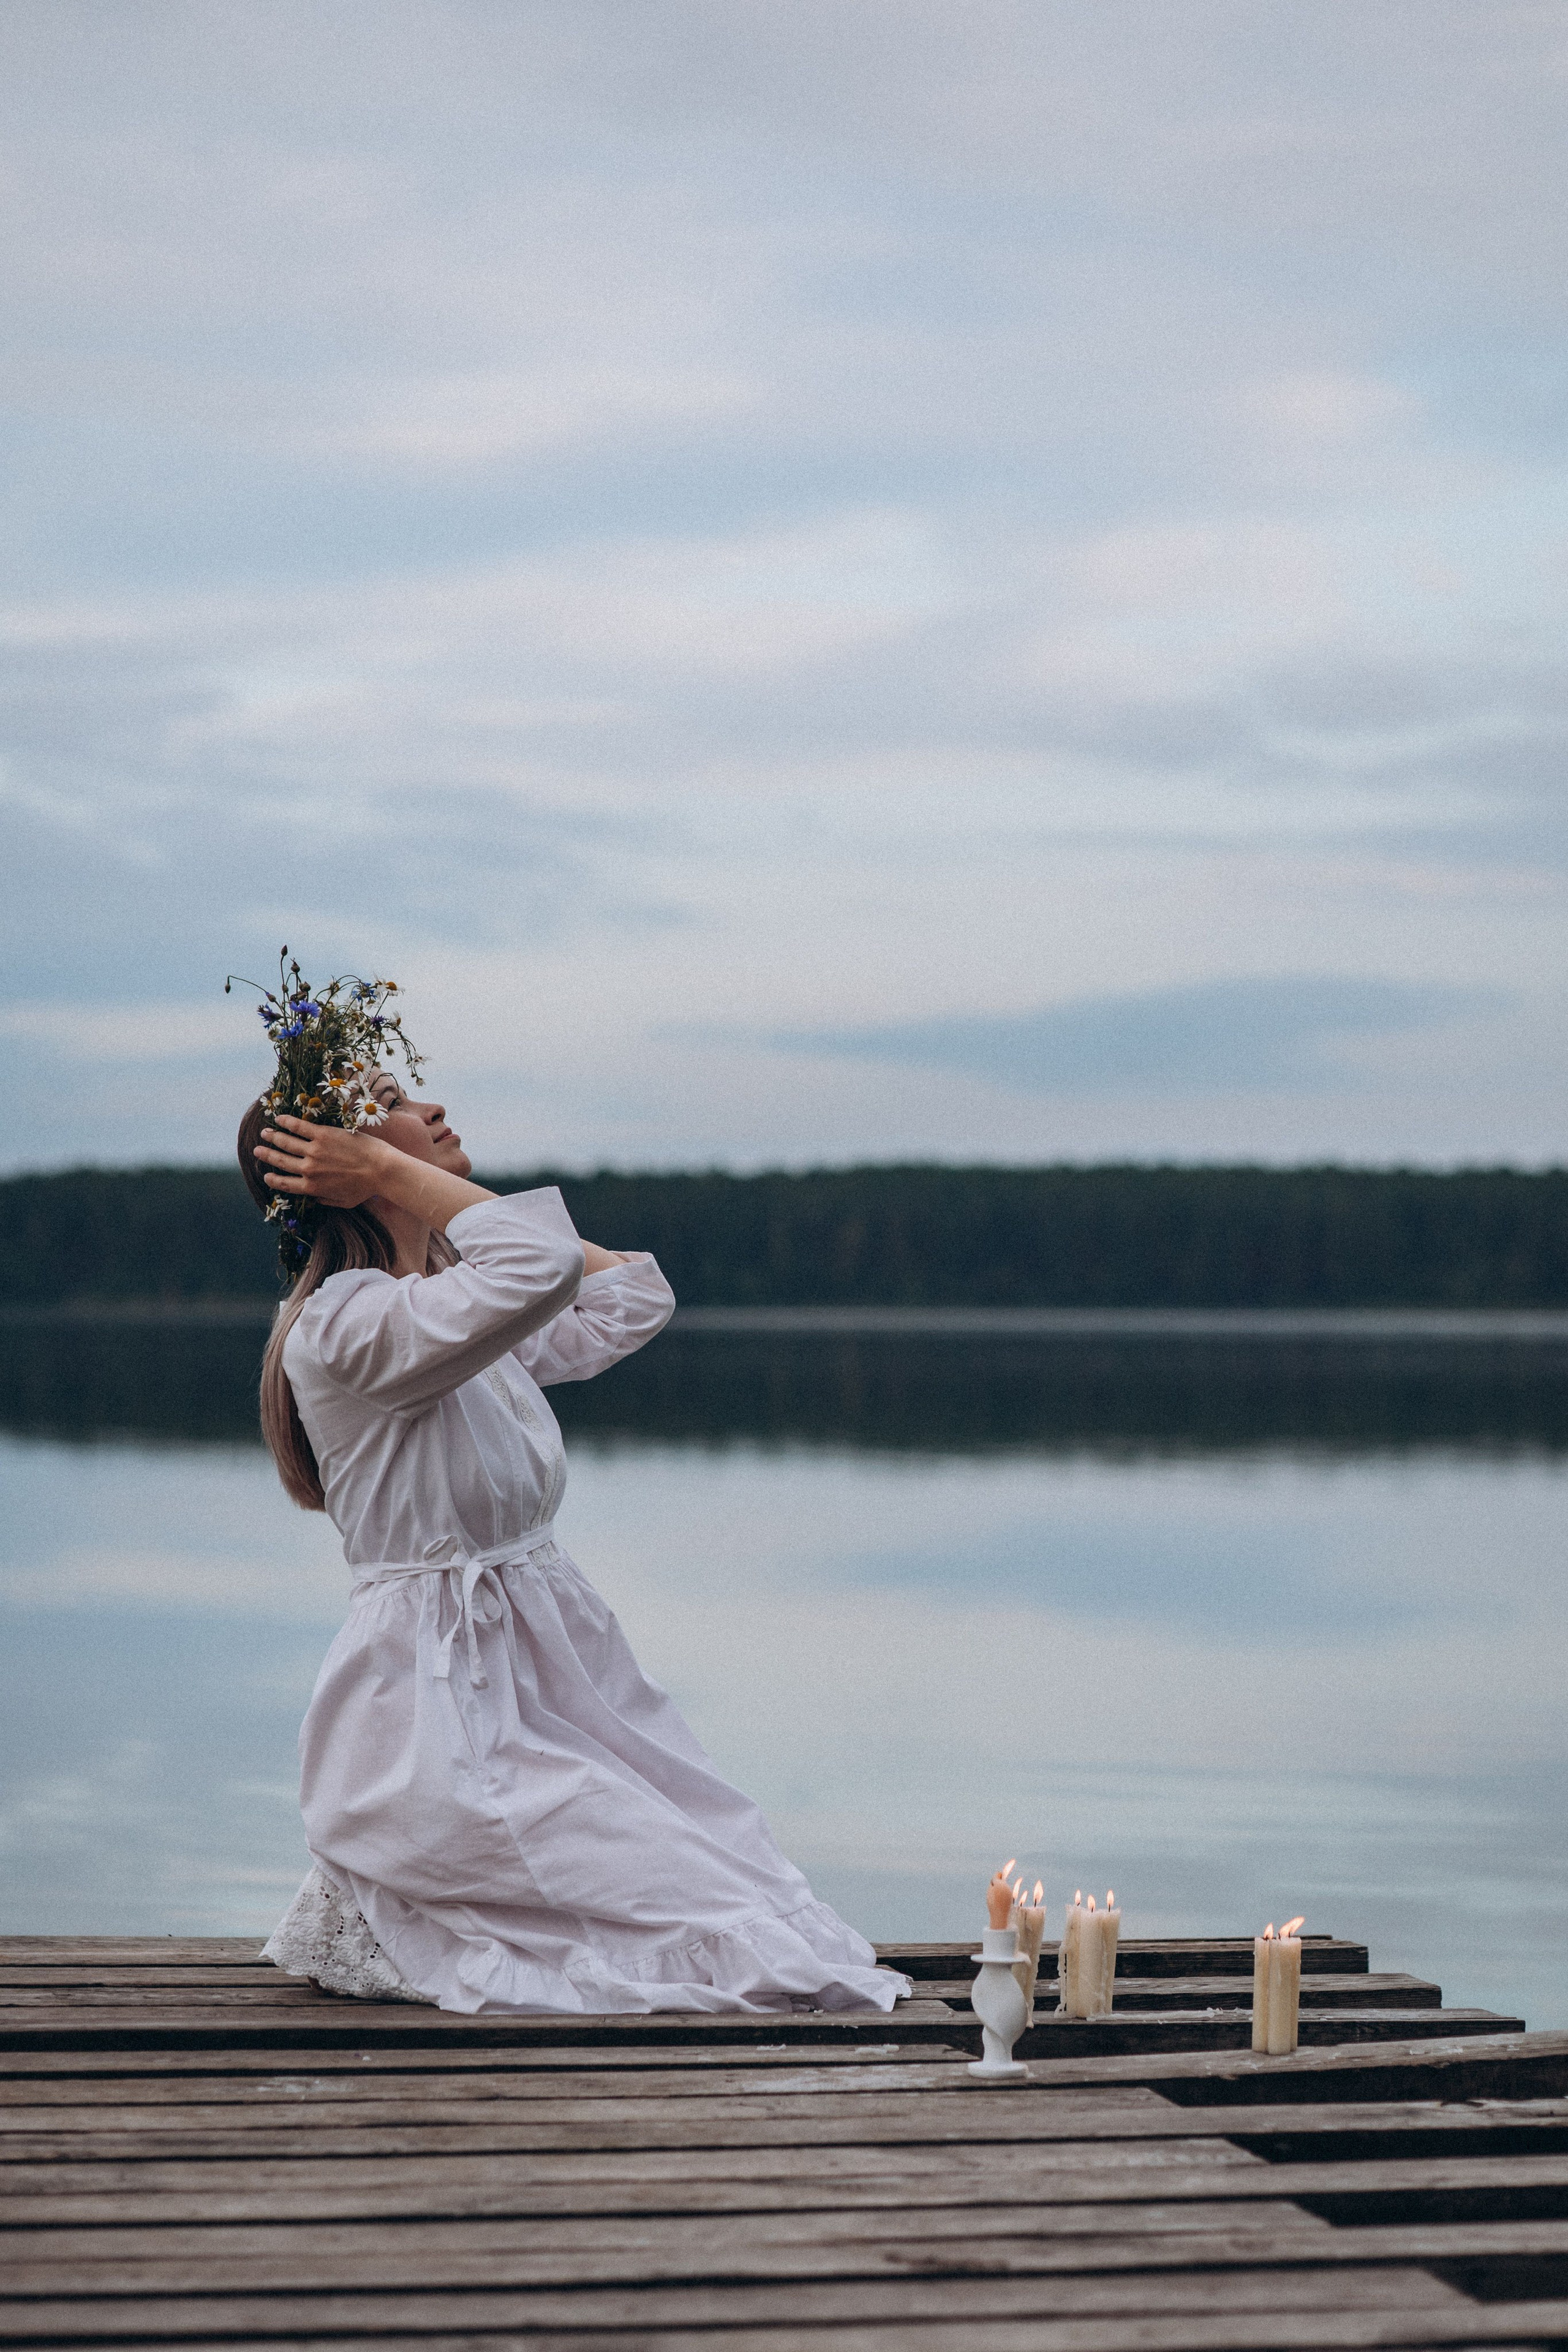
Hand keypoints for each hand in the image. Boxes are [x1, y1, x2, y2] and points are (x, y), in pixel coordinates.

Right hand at [254, 1115, 389, 1208]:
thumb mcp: (344, 1203)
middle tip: (257, 1151)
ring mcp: (315, 1151)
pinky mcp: (323, 1135)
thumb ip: (326, 1202)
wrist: (382, 1170)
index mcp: (312, 1188)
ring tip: (264, 1133)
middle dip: (267, 1155)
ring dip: (272, 1137)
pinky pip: (299, 1127)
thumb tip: (315, 1201)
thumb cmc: (366, 1189)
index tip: (266, 1175)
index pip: (285, 1184)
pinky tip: (279, 1119)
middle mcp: (309, 1170)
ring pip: (286, 1143)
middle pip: (281, 1161)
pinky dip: (287, 1122)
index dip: (273, 1179)